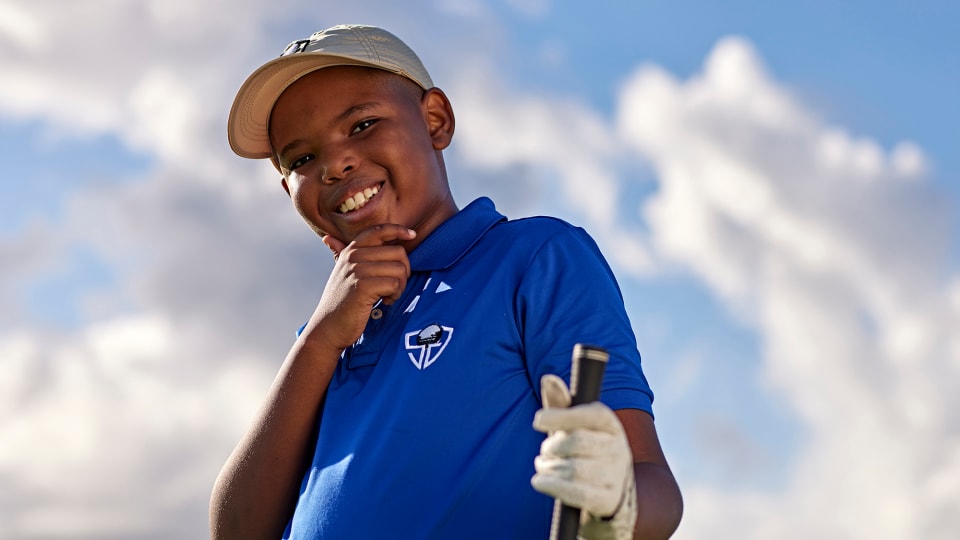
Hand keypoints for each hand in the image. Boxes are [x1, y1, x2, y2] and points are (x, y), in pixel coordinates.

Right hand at [301, 224, 414, 350]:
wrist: (328, 327)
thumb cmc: (341, 301)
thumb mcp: (340, 274)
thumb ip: (339, 254)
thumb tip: (328, 237)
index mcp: (351, 250)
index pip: (379, 230)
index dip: (399, 229)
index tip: (412, 235)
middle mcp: (353, 256)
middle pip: (398, 252)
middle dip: (404, 271)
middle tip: (394, 286)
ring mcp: (356, 270)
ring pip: (399, 269)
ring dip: (400, 286)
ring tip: (388, 295)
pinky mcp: (362, 286)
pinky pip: (394, 283)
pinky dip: (395, 295)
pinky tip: (384, 302)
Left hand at [532, 374, 636, 539]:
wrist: (611, 495)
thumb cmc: (585, 453)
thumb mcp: (574, 427)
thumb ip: (561, 404)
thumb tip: (548, 378)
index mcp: (611, 425)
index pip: (589, 414)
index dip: (562, 416)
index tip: (537, 420)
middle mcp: (619, 448)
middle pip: (576, 442)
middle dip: (551, 446)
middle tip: (544, 450)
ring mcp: (615, 476)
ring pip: (571, 469)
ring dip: (548, 468)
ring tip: (544, 466)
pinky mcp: (607, 499)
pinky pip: (573, 492)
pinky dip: (551, 485)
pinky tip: (539, 482)